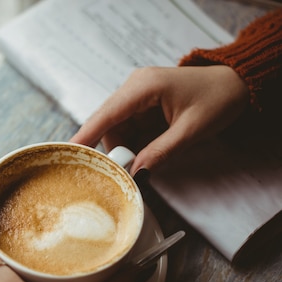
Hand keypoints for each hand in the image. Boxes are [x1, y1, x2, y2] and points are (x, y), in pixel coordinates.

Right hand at [70, 65, 249, 173]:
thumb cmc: (218, 99)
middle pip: (106, 123)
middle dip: (110, 149)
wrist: (237, 84)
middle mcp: (134, 87)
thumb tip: (135, 175)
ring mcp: (136, 95)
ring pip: (115, 128)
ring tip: (140, 164)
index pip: (106, 114)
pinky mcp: (140, 104)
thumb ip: (161, 153)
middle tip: (117, 173)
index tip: (67, 152)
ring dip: (124, 149)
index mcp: (144, 86)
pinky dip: (133, 144)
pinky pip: (127, 128)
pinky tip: (145, 153)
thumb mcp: (191, 130)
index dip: (85, 135)